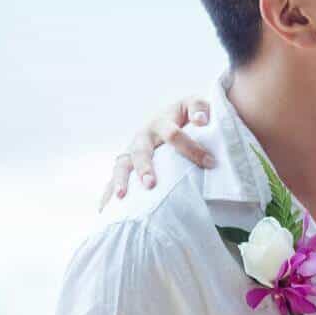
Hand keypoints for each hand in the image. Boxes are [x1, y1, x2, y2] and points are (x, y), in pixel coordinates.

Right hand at [98, 96, 214, 210]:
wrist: (171, 117)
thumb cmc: (187, 115)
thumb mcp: (194, 105)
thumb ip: (199, 108)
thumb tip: (201, 121)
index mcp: (161, 123)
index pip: (173, 135)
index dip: (191, 148)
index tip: (210, 163)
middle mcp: (143, 137)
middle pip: (141, 151)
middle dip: (144, 167)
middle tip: (150, 184)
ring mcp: (131, 151)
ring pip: (122, 165)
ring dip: (120, 181)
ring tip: (121, 197)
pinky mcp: (126, 165)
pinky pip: (113, 179)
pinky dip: (108, 193)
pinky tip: (105, 209)